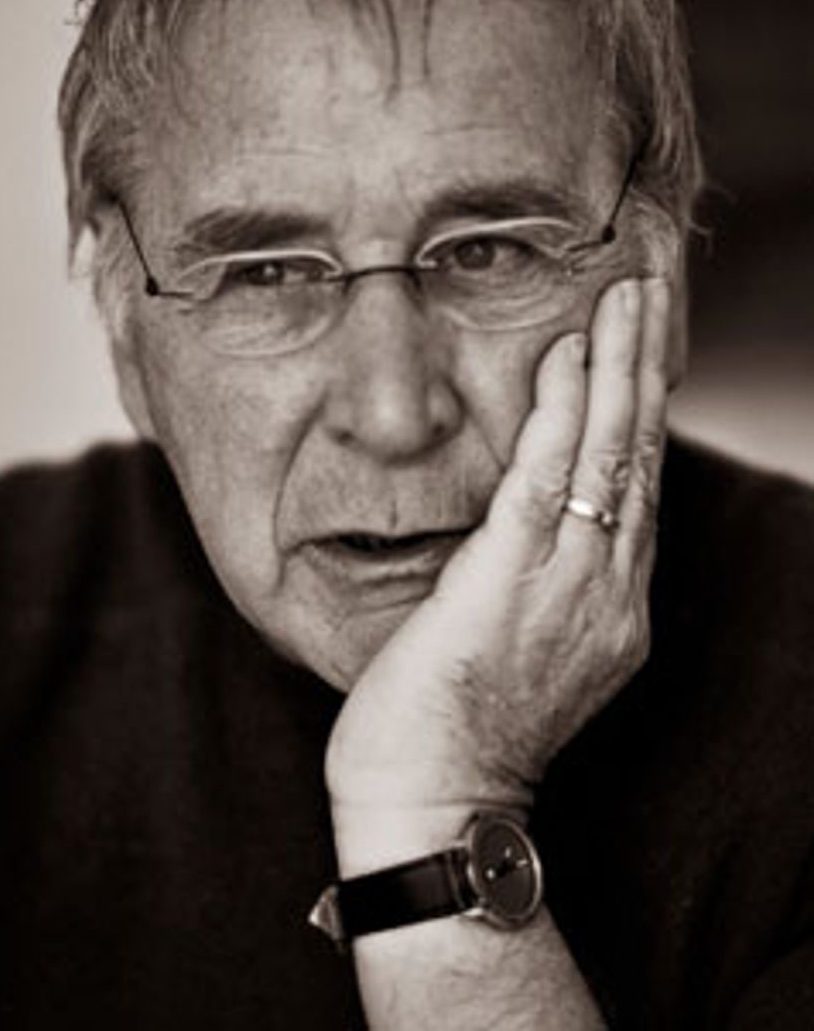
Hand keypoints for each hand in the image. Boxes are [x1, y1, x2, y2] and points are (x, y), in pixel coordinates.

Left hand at [326, 278, 670, 834]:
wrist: (434, 803)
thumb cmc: (458, 722)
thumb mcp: (524, 639)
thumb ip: (544, 573)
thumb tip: (534, 514)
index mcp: (611, 599)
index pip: (639, 479)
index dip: (646, 401)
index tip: (646, 337)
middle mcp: (608, 587)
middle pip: (642, 453)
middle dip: (649, 361)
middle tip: (654, 285)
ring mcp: (568, 586)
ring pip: (609, 454)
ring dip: (619, 364)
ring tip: (628, 294)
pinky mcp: (509, 583)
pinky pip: (544, 481)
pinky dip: (559, 414)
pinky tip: (565, 357)